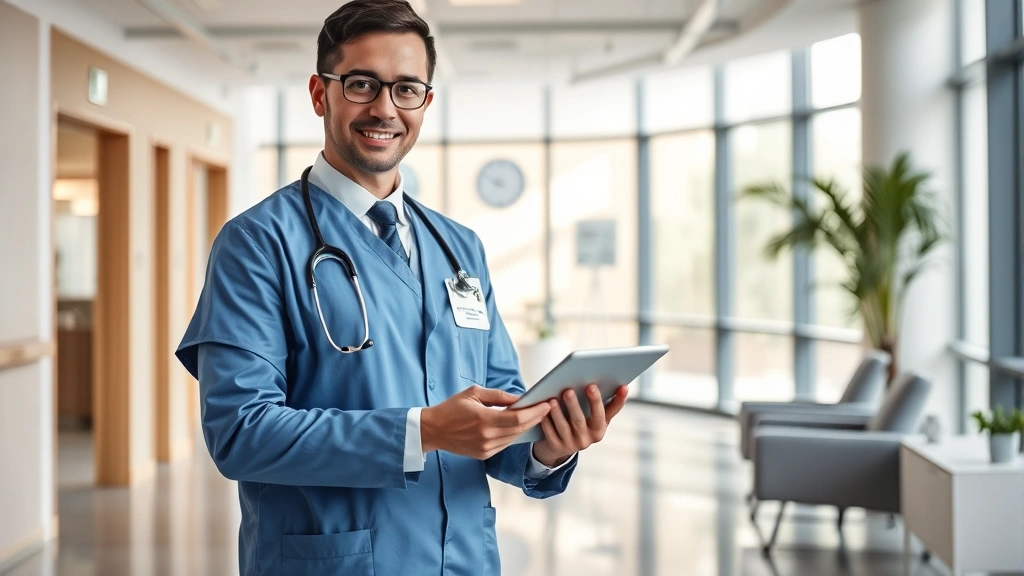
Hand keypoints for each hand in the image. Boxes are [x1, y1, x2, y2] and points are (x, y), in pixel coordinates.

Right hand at [421, 385, 551, 459]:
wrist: (433, 430)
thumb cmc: (452, 408)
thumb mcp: (474, 393)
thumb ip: (498, 396)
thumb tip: (520, 398)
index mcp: (484, 420)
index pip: (518, 418)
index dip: (535, 412)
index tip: (547, 403)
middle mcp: (487, 437)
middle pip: (520, 429)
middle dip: (536, 418)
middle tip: (548, 407)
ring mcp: (486, 448)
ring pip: (514, 438)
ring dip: (527, 427)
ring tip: (538, 415)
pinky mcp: (484, 455)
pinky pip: (505, 444)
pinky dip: (514, 434)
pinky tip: (521, 426)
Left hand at [532, 384, 627, 466]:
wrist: (562, 446)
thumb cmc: (582, 423)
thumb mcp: (596, 416)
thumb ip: (605, 403)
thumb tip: (619, 384)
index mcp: (600, 428)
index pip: (605, 412)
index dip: (610, 400)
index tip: (606, 385)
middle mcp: (588, 439)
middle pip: (580, 420)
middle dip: (574, 405)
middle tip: (569, 390)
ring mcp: (572, 444)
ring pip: (564, 427)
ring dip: (558, 413)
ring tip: (552, 399)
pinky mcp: (557, 446)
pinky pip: (550, 432)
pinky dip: (546, 420)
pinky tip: (543, 409)